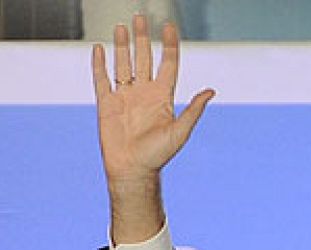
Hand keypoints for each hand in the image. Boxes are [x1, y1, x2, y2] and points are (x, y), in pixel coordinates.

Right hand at [91, 15, 213, 242]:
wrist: (132, 172)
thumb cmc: (157, 156)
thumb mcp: (179, 132)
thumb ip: (193, 110)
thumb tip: (211, 91)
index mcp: (162, 96)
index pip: (167, 63)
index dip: (169, 44)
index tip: (168, 26)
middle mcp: (143, 92)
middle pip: (144, 57)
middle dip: (142, 37)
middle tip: (141, 17)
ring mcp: (124, 97)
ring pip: (123, 64)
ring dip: (122, 45)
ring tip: (121, 26)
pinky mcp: (106, 105)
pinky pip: (101, 80)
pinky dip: (99, 65)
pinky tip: (99, 49)